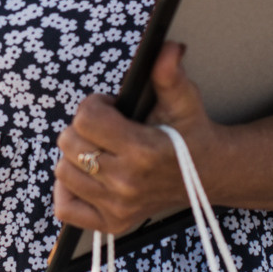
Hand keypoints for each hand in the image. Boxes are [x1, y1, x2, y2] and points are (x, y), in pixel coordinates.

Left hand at [54, 44, 225, 237]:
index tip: (112, 108)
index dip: (95, 105)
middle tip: (107, 129)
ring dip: (76, 156)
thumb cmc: (191, 133)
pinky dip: (69, 191)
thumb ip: (169, 74)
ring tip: (101, 150)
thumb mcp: (184, 100)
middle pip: (69, 144)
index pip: (85, 119)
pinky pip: (66, 209)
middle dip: (83, 129)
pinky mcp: (114, 223)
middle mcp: (127, 183)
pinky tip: (88, 176)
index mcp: (142, 151)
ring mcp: (118, 206)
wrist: (209, 174)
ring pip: (63, 172)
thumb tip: (168, 48)